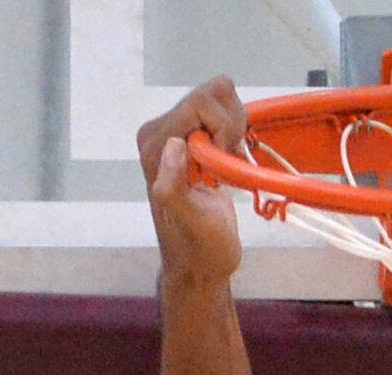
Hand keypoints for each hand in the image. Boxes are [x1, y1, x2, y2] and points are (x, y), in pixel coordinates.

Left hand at [141, 79, 249, 283]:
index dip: (223, 128)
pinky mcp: (196, 137)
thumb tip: (174, 145)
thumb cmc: (200, 248)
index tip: (224, 162)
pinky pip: (225, 111)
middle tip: (228, 163)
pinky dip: (236, 133)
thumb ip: (173, 186)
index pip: (200, 101)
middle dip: (231, 127)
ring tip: (228, 164)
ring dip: (235, 130)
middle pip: (212, 93)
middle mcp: (161, 131)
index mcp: (155, 144)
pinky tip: (230, 161)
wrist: (204, 263)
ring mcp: (179, 131)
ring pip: (221, 97)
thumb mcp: (190, 221)